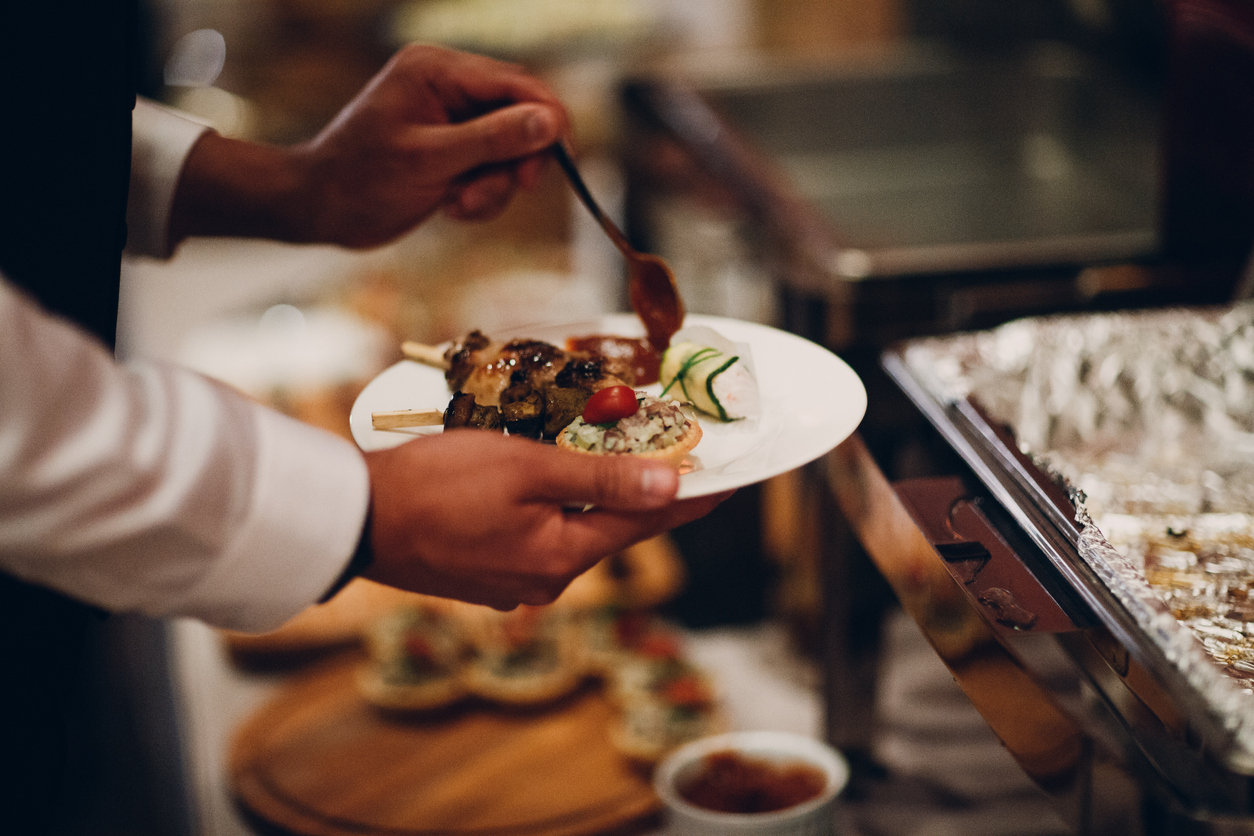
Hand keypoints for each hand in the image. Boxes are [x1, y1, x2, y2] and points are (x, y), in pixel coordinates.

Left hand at [170, 44, 568, 247]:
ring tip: (458, 206)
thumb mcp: (430, 161)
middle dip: (514, 162)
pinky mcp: (451, 150)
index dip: (548, 120)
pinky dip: (482, 196)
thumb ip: (492, 140)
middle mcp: (448, 86)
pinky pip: (492, 170)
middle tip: (513, 190)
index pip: (517, 83)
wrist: (320, 210)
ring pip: (510, 151)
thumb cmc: (360, 180)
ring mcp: (451, 118)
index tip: (561, 161)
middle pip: (520, 117)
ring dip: (494, 187)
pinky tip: (449, 207)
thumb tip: (550, 123)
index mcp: (437, 70)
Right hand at [359, 430, 729, 609]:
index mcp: (561, 557)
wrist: (352, 520)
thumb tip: (669, 487)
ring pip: (571, 533)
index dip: (692, 496)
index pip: (646, 522)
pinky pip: (536, 539)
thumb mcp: (525, 467)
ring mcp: (511, 585)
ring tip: (613, 462)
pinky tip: (548, 486)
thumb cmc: (436, 483)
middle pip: (611, 529)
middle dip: (643, 493)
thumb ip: (600, 478)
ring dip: (595, 499)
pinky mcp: (483, 578)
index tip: (732, 480)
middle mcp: (544, 581)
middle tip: (676, 458)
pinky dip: (553, 510)